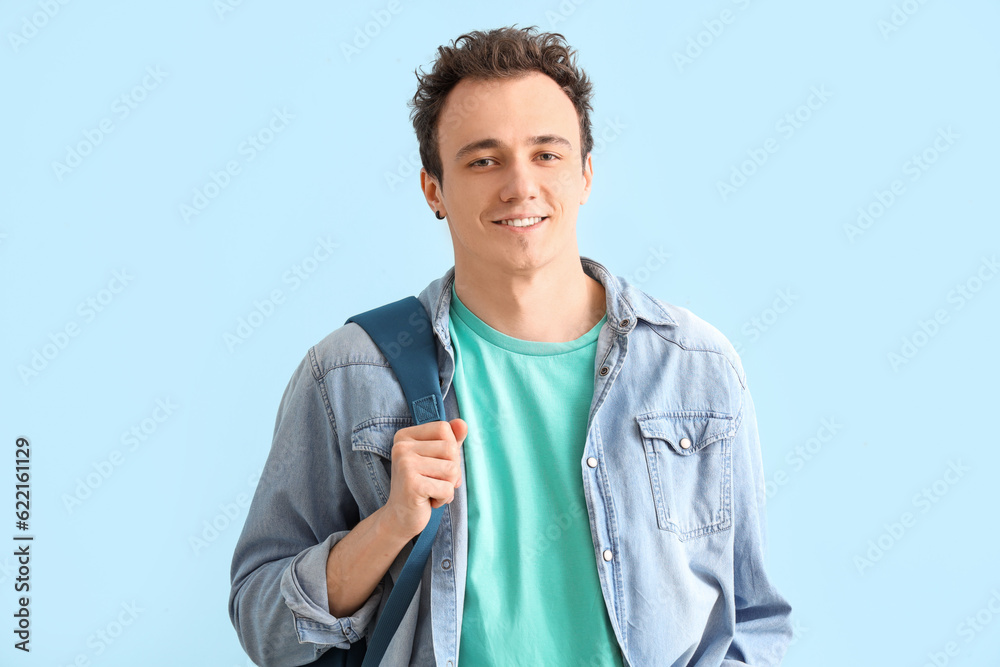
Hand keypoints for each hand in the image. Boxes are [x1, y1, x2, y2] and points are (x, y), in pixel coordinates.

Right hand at [381, 418, 466, 540]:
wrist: (400, 517)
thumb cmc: (422, 484)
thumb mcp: (437, 458)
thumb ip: (451, 438)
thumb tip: (463, 423)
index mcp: (405, 436)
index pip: (444, 428)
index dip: (450, 449)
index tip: (437, 464)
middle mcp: (402, 447)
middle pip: (451, 448)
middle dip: (452, 470)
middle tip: (435, 482)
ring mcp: (405, 465)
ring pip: (452, 469)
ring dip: (449, 485)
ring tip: (432, 491)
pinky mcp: (412, 485)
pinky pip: (448, 488)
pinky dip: (444, 498)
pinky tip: (429, 501)